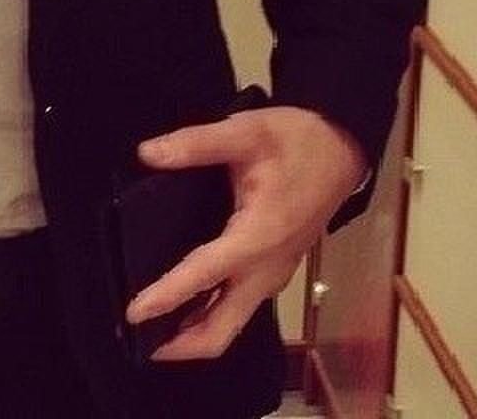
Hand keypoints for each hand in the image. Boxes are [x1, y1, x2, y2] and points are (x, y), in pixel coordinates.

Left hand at [124, 104, 367, 360]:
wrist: (342, 149)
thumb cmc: (297, 141)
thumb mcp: (247, 132)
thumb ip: (196, 143)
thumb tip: (148, 153)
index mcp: (259, 237)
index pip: (205, 275)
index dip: (168, 297)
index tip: (134, 314)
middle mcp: (267, 267)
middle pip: (223, 327)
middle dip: (182, 344)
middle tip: (138, 340)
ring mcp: (274, 273)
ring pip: (232, 322)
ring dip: (194, 334)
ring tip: (152, 329)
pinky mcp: (275, 268)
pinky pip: (238, 305)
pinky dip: (209, 315)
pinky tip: (184, 304)